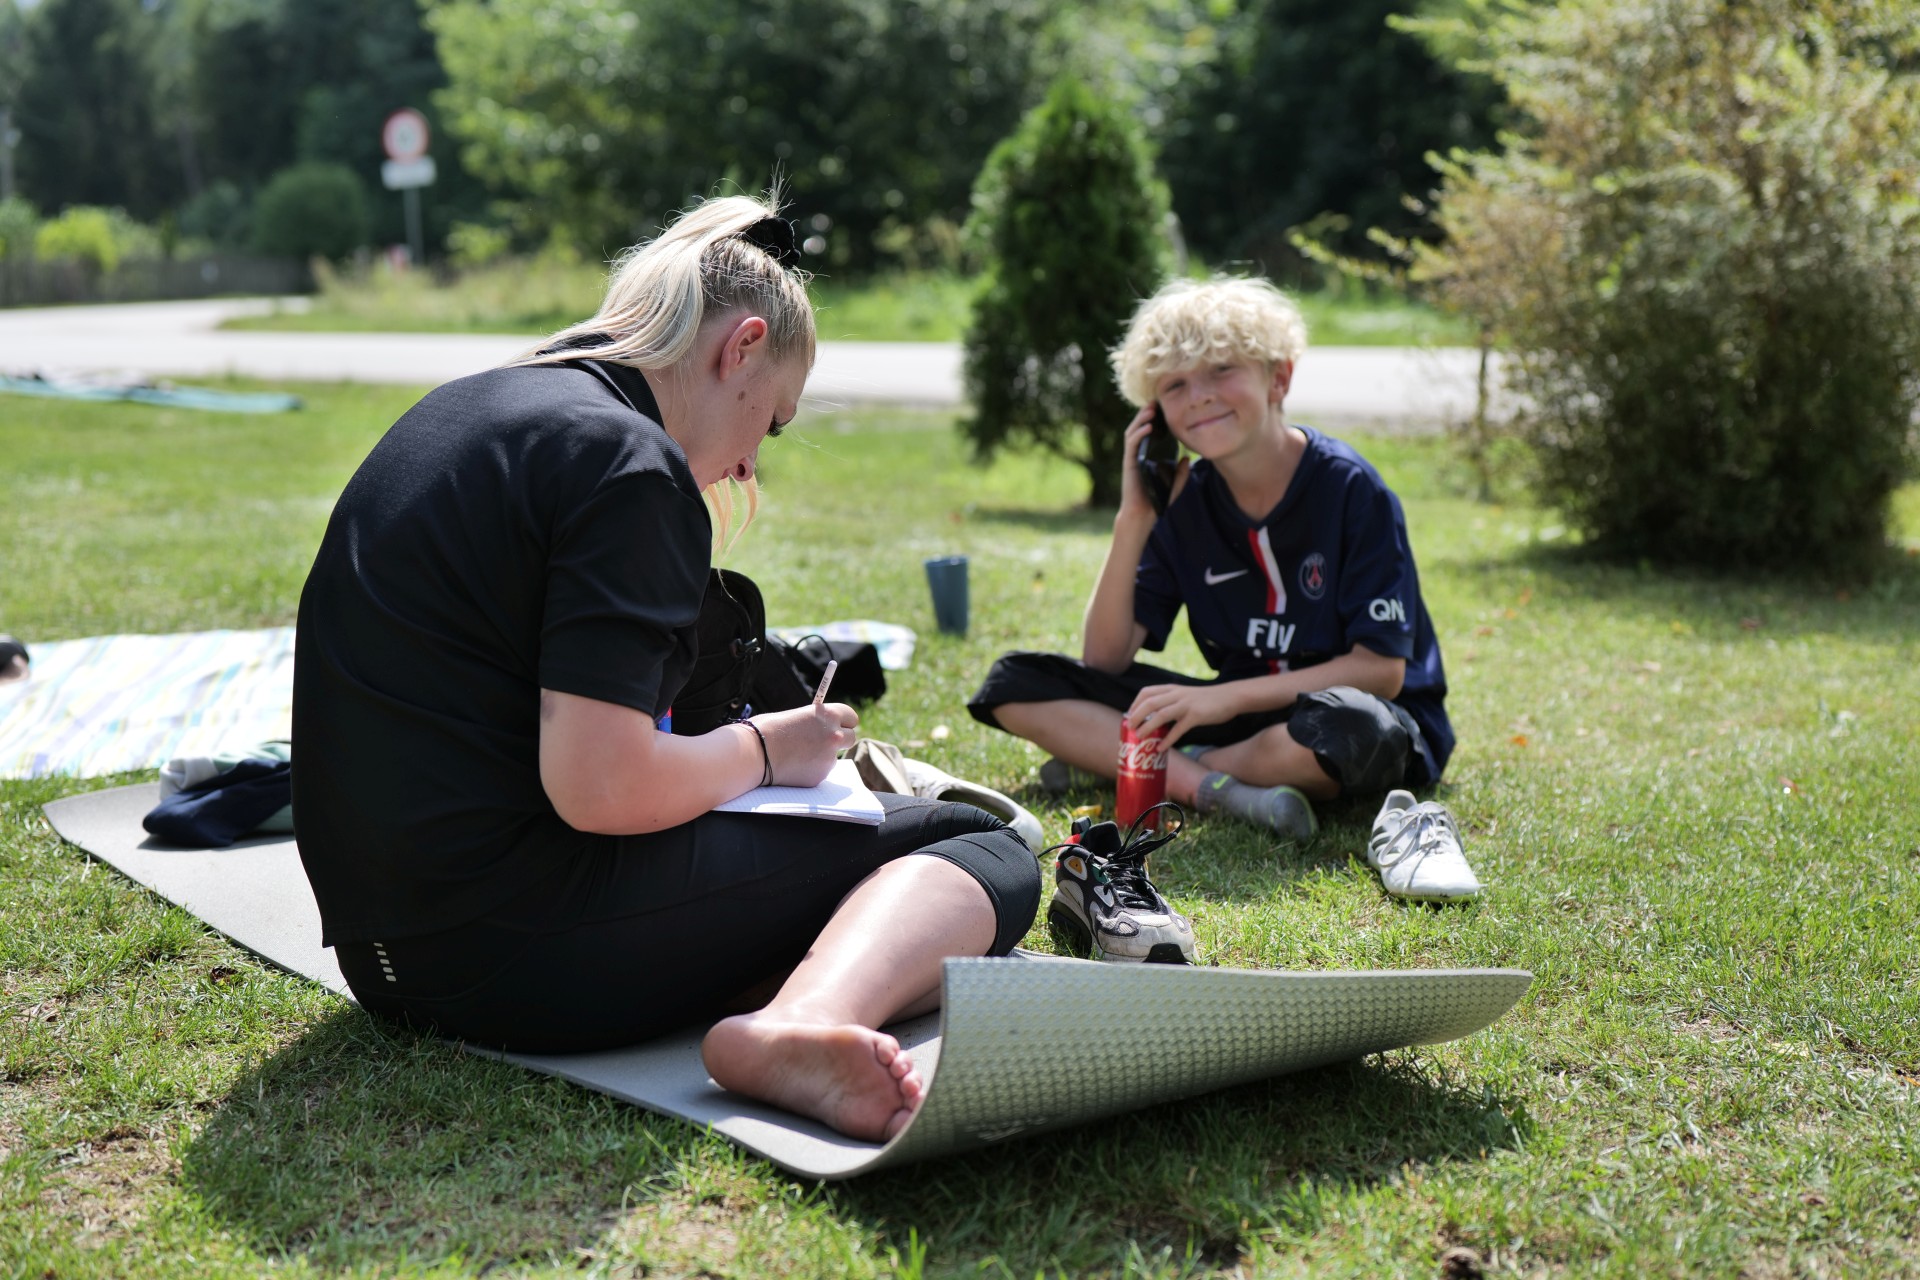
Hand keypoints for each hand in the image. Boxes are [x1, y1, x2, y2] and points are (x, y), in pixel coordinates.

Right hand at [754, 702, 858, 786]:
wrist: (753, 754)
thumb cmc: (767, 730)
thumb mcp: (795, 715)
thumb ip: (814, 721)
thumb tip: (820, 726)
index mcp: (828, 715)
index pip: (851, 717)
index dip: (844, 721)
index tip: (838, 724)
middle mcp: (834, 736)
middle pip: (850, 738)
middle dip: (839, 739)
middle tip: (824, 741)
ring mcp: (829, 758)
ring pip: (833, 757)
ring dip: (822, 756)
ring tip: (797, 753)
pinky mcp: (820, 776)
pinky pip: (821, 771)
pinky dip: (811, 769)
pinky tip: (792, 765)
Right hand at [1119, 407, 1189, 526]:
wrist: (1143, 514)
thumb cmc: (1158, 499)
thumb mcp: (1175, 484)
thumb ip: (1181, 473)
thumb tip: (1188, 459)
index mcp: (1150, 455)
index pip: (1152, 432)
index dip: (1158, 419)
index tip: (1167, 407)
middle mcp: (1140, 453)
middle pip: (1141, 427)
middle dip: (1148, 413)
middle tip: (1158, 401)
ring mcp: (1133, 457)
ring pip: (1134, 431)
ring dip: (1142, 419)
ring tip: (1151, 409)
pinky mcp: (1129, 462)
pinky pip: (1132, 444)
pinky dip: (1139, 434)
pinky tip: (1148, 427)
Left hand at [1124, 682, 1238, 751]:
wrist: (1230, 697)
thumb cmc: (1206, 700)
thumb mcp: (1185, 695)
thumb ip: (1171, 702)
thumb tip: (1155, 720)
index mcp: (1172, 689)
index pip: (1146, 692)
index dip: (1134, 704)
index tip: (1129, 717)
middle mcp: (1177, 694)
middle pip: (1149, 703)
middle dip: (1136, 716)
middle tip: (1130, 729)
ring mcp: (1186, 704)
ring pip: (1161, 715)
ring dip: (1148, 727)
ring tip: (1139, 738)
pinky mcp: (1196, 716)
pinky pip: (1178, 729)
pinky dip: (1168, 740)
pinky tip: (1161, 749)